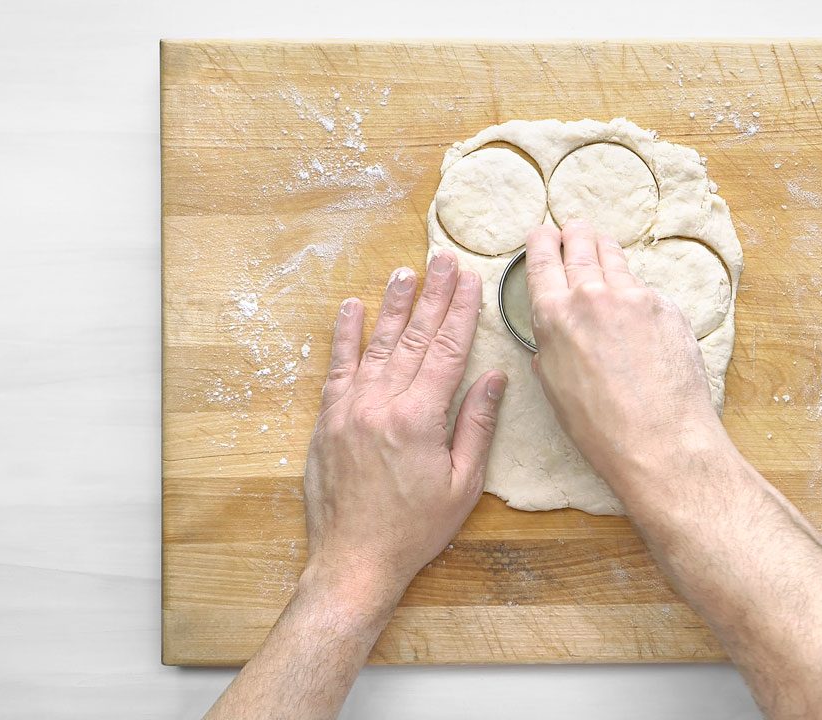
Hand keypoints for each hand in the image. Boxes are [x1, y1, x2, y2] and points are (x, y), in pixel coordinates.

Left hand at [302, 251, 505, 617]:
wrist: (354, 561)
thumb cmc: (415, 529)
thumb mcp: (463, 484)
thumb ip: (477, 425)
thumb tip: (493, 377)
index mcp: (419, 419)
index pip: (447, 351)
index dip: (462, 312)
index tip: (471, 280)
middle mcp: (381, 404)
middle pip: (414, 338)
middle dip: (433, 296)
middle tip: (445, 260)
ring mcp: (349, 409)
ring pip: (376, 345)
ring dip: (394, 305)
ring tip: (407, 272)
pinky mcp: (328, 420)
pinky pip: (337, 368)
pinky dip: (344, 336)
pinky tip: (351, 307)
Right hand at [525, 221, 724, 497]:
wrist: (661, 441)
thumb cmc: (601, 427)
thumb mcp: (554, 386)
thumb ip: (550, 345)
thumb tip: (555, 333)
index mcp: (554, 315)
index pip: (543, 258)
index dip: (541, 240)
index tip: (543, 233)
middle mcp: (592, 295)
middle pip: (581, 243)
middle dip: (575, 233)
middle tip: (574, 231)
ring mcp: (635, 297)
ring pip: (615, 257)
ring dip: (605, 250)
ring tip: (602, 247)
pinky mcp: (667, 307)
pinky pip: (646, 289)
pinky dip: (637, 292)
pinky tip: (637, 310)